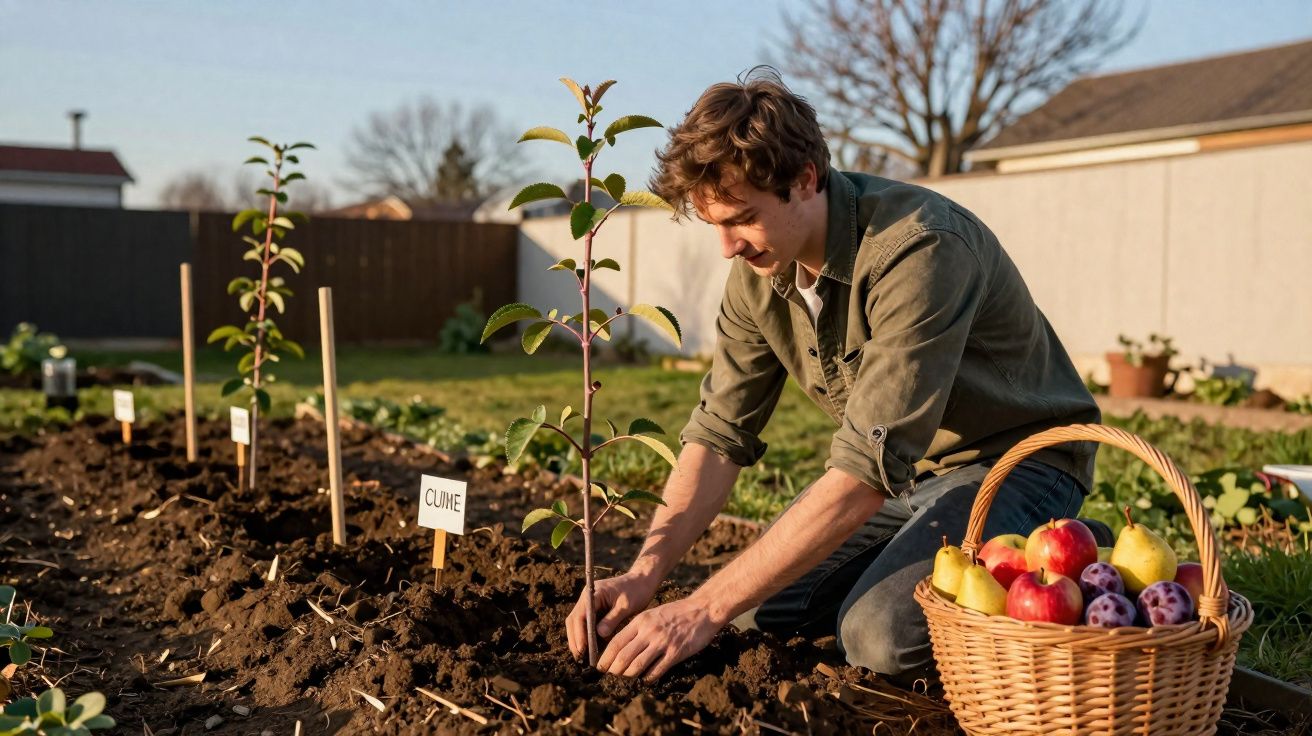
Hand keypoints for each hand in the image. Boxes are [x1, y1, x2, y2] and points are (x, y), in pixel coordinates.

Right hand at [566, 571, 658, 659]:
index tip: (582, 649)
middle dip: (575, 639)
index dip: (579, 633)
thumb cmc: (636, 590)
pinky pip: (586, 624)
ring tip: (582, 657)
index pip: (580, 615)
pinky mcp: (595, 609)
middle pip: (574, 620)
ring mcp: (589, 603)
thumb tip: (599, 634)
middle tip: (580, 657)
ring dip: (578, 639)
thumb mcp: (626, 605)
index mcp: (594, 592)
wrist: (642, 580)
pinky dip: (586, 636)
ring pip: (577, 623)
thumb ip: (613, 619)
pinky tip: (590, 649)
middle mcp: (588, 597)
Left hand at [596, 597, 724, 680]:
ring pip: (636, 665)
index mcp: (641, 621)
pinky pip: (656, 670)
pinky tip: (644, 681)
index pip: (616, 642)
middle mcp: (649, 632)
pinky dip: (647, 678)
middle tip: (608, 679)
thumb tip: (621, 646)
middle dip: (612, 670)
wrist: (703, 609)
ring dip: (627, 676)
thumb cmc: (676, 612)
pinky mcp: (675, 652)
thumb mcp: (652, 614)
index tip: (599, 667)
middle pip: (623, 656)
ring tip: (624, 682)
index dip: (605, 657)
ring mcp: (662, 642)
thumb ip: (638, 628)